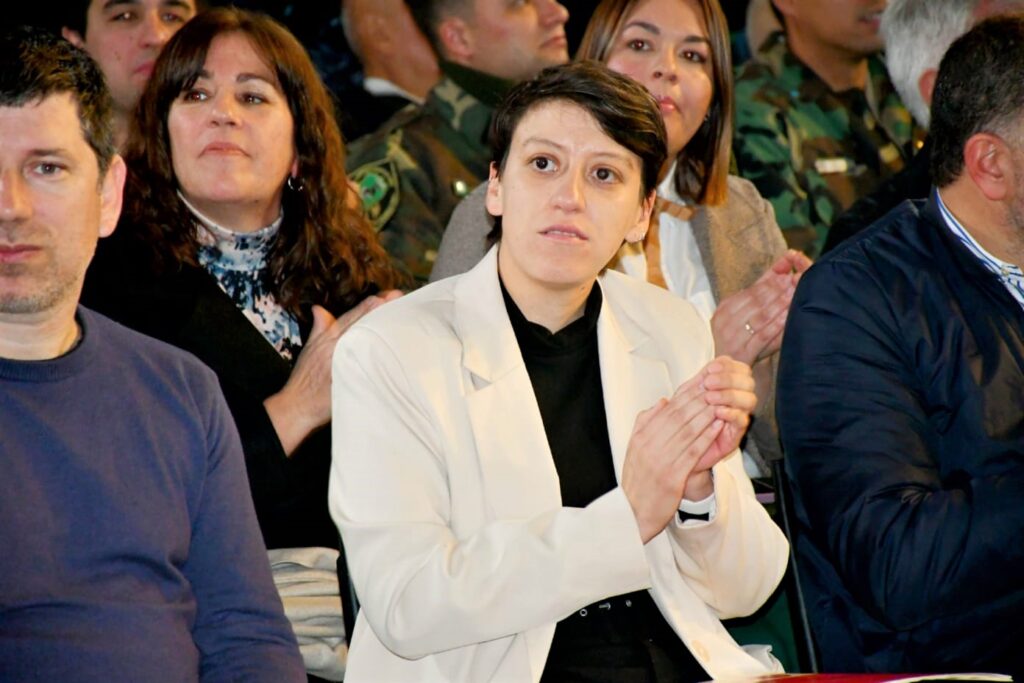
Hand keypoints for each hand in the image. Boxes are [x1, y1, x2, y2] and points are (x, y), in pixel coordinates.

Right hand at [265, 290, 401, 454]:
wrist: (297, 405)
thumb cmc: (304, 378)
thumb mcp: (309, 348)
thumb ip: (319, 327)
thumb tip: (319, 308)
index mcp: (328, 337)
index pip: (353, 316)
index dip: (370, 304)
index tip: (386, 295)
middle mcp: (337, 347)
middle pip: (362, 324)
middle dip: (380, 309)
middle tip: (398, 297)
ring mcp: (345, 363)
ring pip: (366, 340)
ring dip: (382, 327)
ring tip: (399, 314)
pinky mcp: (351, 379)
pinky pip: (367, 365)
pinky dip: (379, 355)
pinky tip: (393, 349)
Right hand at [621, 364, 726, 542]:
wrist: (632, 512)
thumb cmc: (637, 480)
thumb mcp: (634, 447)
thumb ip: (646, 422)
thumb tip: (662, 402)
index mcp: (642, 436)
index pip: (668, 409)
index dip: (687, 394)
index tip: (701, 382)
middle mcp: (651, 445)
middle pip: (679, 416)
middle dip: (699, 399)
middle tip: (716, 386)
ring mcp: (661, 461)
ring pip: (688, 432)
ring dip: (706, 414)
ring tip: (721, 401)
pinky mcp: (673, 476)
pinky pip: (692, 452)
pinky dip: (706, 437)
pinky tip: (717, 426)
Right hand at [710, 250, 811, 365]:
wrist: (728, 371)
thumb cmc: (739, 338)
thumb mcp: (739, 315)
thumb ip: (755, 293)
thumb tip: (779, 271)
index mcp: (723, 311)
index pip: (749, 293)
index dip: (769, 283)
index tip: (787, 276)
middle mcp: (725, 323)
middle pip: (756, 303)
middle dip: (777, 291)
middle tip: (794, 282)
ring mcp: (733, 339)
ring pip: (760, 318)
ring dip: (779, 305)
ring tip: (794, 296)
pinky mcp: (743, 353)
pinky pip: (763, 336)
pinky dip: (777, 326)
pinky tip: (788, 318)